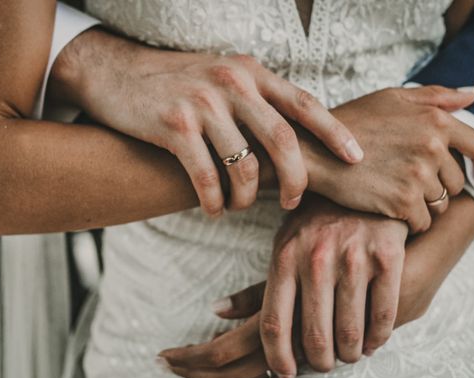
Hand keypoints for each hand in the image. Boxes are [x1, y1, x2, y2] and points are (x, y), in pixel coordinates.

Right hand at [50, 28, 361, 215]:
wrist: (117, 72)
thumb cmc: (178, 83)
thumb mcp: (224, 77)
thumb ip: (257, 99)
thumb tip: (293, 139)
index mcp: (251, 73)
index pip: (304, 103)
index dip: (334, 132)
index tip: (356, 158)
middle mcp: (232, 84)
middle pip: (282, 139)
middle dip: (295, 179)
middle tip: (293, 201)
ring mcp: (203, 104)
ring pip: (243, 166)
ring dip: (246, 197)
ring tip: (238, 205)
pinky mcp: (174, 125)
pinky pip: (206, 177)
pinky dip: (213, 202)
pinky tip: (212, 208)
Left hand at [159, 194, 409, 377]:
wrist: (368, 181)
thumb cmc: (320, 221)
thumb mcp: (284, 244)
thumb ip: (258, 283)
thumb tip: (217, 311)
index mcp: (284, 257)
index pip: (272, 323)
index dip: (278, 359)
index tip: (286, 374)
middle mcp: (316, 258)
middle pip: (313, 336)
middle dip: (319, 363)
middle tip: (323, 367)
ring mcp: (353, 256)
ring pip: (350, 332)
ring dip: (349, 354)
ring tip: (349, 356)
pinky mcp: (387, 256)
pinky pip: (382, 315)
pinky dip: (377, 338)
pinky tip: (373, 342)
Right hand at [304, 86, 473, 231]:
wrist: (314, 152)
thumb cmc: (350, 124)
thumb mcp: (392, 99)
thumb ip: (436, 96)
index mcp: (435, 119)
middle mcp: (432, 147)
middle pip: (455, 183)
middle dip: (436, 187)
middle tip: (405, 183)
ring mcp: (418, 175)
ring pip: (438, 205)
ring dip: (421, 205)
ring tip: (392, 192)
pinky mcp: (403, 202)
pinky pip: (422, 222)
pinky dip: (409, 221)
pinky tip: (388, 209)